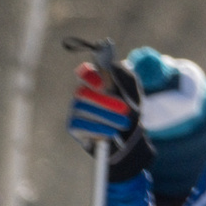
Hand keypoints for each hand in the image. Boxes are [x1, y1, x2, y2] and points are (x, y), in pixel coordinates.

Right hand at [71, 59, 153, 181]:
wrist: (128, 136)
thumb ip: (124, 78)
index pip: (85, 72)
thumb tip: (113, 69)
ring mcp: (75, 109)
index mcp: (95, 80)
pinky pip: (79, 125)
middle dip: (105, 101)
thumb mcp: (132, 92)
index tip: (103, 85)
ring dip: (106, 117)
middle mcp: (82, 93)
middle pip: (83, 92)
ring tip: (124, 123)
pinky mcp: (73, 126)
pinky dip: (97, 128)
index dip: (91, 77)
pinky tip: (111, 132)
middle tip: (124, 109)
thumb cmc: (129, 109)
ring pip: (82, 109)